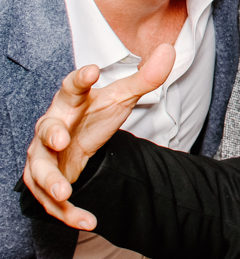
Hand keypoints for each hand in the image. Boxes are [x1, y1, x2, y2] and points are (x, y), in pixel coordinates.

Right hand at [22, 44, 174, 229]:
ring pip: (40, 170)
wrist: (77, 143)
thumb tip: (168, 49)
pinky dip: (68, 212)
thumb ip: (145, 78)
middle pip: (46, 129)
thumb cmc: (94, 114)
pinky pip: (53, 201)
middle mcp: (52, 126)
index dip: (79, 79)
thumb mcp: (121, 98)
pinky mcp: (46, 181)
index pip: (72, 87)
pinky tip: (87, 222)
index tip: (90, 70)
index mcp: (71, 102)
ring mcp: (45, 156)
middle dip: (50, 135)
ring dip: (50, 182)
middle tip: (59, 139)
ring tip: (64, 192)